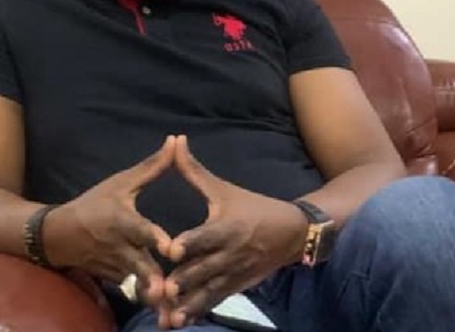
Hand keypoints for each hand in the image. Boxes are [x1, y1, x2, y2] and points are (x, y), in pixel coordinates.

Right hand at [43, 135, 176, 306]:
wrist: (59, 234)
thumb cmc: (95, 203)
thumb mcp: (121, 182)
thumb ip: (152, 167)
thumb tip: (175, 141)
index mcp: (121, 221)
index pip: (139, 230)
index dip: (154, 239)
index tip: (170, 248)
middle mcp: (119, 246)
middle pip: (141, 266)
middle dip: (156, 280)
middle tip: (174, 292)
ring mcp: (116, 267)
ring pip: (138, 285)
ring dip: (154, 295)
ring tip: (174, 311)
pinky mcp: (115, 281)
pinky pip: (134, 290)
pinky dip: (146, 298)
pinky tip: (167, 310)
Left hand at [160, 135, 307, 327]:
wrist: (291, 232)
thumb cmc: (252, 206)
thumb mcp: (224, 188)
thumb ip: (194, 170)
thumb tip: (176, 141)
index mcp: (226, 227)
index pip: (207, 236)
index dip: (191, 244)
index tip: (172, 251)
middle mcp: (230, 253)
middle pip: (205, 269)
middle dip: (185, 281)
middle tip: (163, 291)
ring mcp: (234, 273)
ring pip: (209, 291)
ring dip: (190, 304)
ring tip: (170, 318)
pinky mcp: (236, 287)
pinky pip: (216, 301)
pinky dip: (200, 311)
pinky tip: (182, 322)